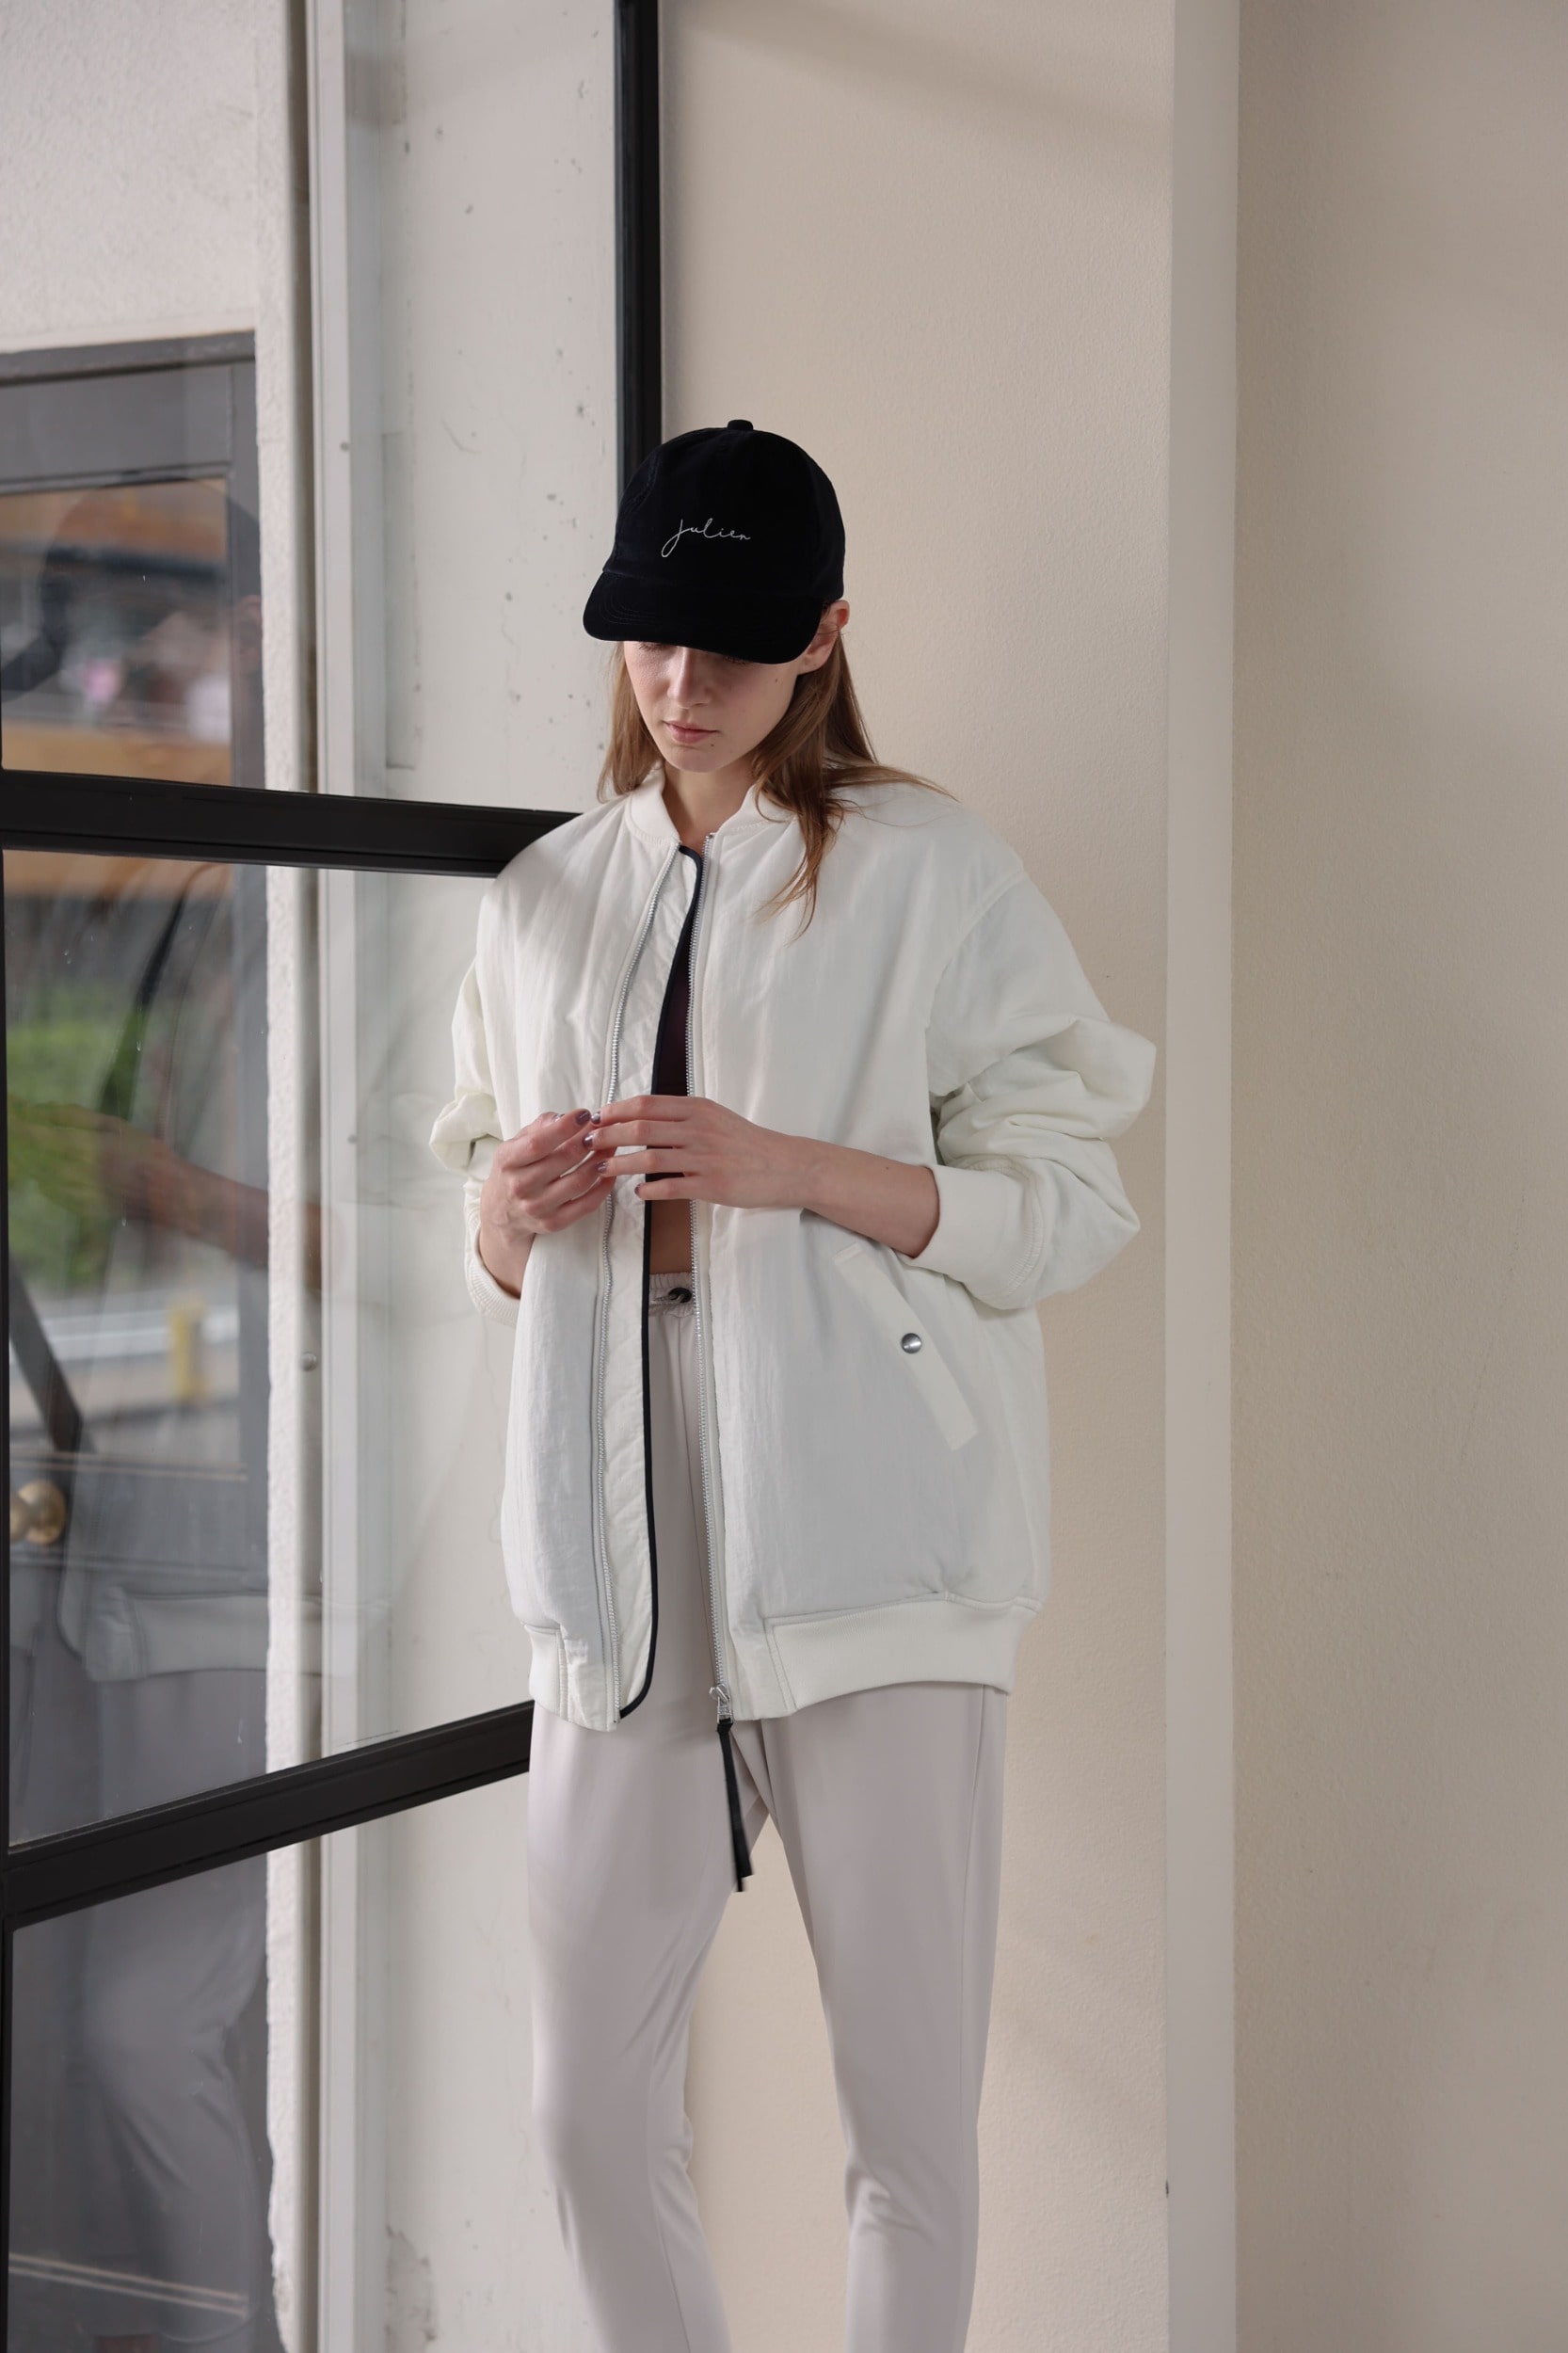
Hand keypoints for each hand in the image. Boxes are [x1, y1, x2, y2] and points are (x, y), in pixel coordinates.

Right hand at [477, 1109, 612, 1293]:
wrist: (502, 1212)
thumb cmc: (514, 1169)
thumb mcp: (516, 1143)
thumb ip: (540, 1126)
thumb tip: (567, 1117)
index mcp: (507, 1161)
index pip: (538, 1143)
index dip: (564, 1128)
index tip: (583, 1115)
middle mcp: (520, 1186)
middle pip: (563, 1160)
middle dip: (588, 1140)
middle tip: (603, 1128)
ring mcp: (537, 1207)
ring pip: (579, 1182)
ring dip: (600, 1161)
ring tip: (610, 1146)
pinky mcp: (553, 1223)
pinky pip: (586, 1205)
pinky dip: (603, 1187)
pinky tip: (609, 1171)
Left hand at [584, 1094, 808, 1211]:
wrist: (784, 1165)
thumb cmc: (746, 1143)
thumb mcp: (715, 1117)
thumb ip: (682, 1115)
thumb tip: (642, 1116)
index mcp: (697, 1109)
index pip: (646, 1104)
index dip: (615, 1111)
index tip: (595, 1118)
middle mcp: (698, 1129)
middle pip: (641, 1127)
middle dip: (608, 1135)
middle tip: (587, 1144)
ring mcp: (705, 1157)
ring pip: (650, 1157)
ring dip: (620, 1164)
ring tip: (603, 1170)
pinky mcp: (712, 1185)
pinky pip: (671, 1187)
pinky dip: (649, 1190)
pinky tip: (638, 1193)